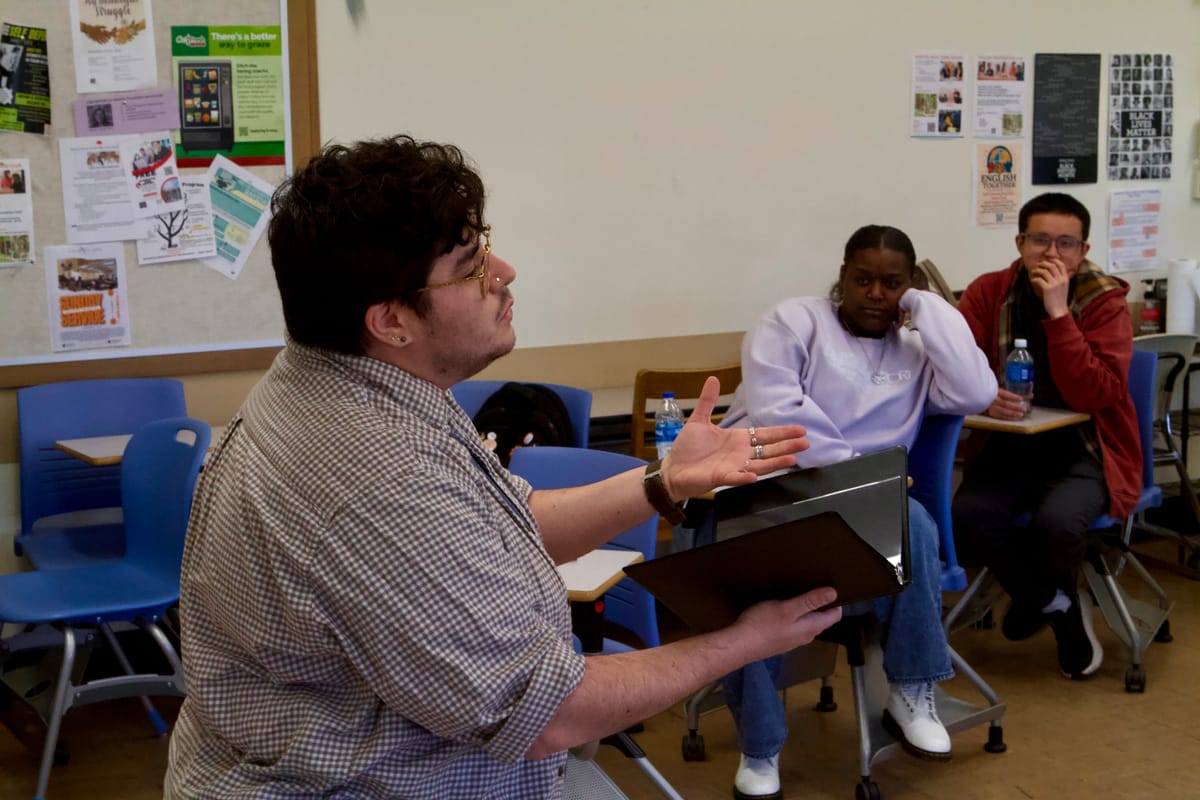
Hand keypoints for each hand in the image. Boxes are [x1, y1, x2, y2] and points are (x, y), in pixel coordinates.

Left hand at [662, 376, 807, 500]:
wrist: (672, 469)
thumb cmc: (687, 448)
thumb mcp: (699, 420)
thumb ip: (708, 401)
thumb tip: (712, 379)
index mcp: (737, 439)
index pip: (765, 435)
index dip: (782, 432)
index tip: (800, 430)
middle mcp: (740, 454)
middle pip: (768, 449)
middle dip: (787, 446)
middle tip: (805, 443)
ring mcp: (733, 466)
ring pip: (759, 464)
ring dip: (775, 462)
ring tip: (792, 458)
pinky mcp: (720, 477)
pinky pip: (735, 477)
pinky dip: (744, 476)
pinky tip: (754, 474)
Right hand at [735, 587, 842, 660]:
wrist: (740, 644)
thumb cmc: (763, 625)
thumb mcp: (788, 608)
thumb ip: (810, 601)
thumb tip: (833, 593)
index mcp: (811, 628)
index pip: (834, 616)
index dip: (835, 601)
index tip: (830, 587)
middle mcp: (805, 636)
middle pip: (821, 619)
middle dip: (820, 604)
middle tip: (813, 586)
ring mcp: (792, 640)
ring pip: (806, 622)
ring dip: (805, 610)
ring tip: (797, 594)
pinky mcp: (780, 640)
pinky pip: (793, 626)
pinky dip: (793, 616)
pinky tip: (781, 608)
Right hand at [987, 388, 1029, 420]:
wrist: (979, 399)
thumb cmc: (990, 393)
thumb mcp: (997, 389)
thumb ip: (1008, 391)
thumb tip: (1026, 393)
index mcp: (995, 392)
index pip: (1005, 394)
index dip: (1014, 397)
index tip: (1021, 399)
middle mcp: (993, 400)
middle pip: (1006, 404)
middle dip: (1016, 407)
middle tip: (1024, 408)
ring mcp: (991, 407)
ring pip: (1004, 411)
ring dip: (1013, 413)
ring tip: (1021, 414)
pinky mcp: (991, 413)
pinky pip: (1001, 416)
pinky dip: (1009, 418)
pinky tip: (1016, 418)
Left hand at [1028, 257, 1070, 317]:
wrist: (1059, 310)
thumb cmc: (1059, 299)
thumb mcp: (1063, 287)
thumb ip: (1060, 279)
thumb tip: (1053, 272)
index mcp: (1065, 279)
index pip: (1061, 265)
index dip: (1053, 260)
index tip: (1047, 261)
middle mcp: (1061, 280)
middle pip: (1052, 266)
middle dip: (1043, 264)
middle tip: (1038, 265)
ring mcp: (1054, 284)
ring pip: (1044, 272)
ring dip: (1037, 270)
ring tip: (1033, 272)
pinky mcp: (1047, 289)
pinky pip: (1039, 280)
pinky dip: (1034, 279)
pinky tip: (1033, 280)